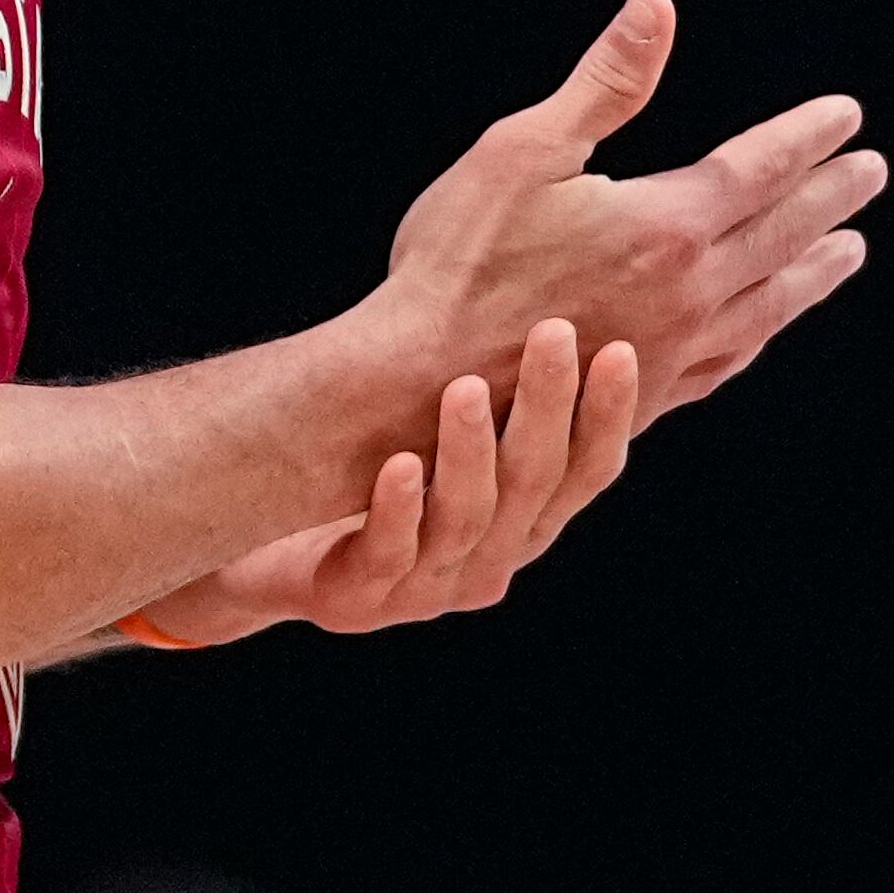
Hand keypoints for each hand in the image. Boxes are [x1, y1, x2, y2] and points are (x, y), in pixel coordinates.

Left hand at [140, 320, 639, 644]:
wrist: (273, 555)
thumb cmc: (379, 479)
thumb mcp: (449, 442)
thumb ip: (501, 392)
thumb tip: (565, 295)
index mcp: (525, 524)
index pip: (586, 472)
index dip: (607, 415)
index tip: (620, 349)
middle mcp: (490, 559)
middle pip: (533, 485)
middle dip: (545, 406)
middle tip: (551, 334)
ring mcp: (427, 584)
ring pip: (465, 521)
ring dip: (469, 452)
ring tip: (466, 388)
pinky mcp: (362, 597)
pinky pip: (388, 553)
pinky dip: (398, 509)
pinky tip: (400, 464)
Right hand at [372, 0, 879, 427]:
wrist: (418, 384)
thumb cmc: (458, 258)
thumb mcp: (523, 149)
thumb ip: (604, 83)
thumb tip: (657, 6)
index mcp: (666, 225)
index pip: (761, 171)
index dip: (808, 138)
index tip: (848, 116)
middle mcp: (688, 292)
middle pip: (783, 235)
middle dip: (831, 198)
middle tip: (870, 173)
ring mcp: (673, 352)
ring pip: (770, 304)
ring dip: (814, 272)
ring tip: (849, 252)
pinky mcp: (647, 398)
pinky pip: (729, 360)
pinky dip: (762, 333)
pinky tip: (765, 328)